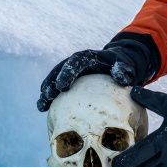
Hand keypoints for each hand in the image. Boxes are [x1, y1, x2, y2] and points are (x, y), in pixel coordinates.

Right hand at [36, 35, 156, 110]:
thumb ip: (123, 69)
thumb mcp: (125, 65)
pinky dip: (48, 96)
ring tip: (41, 105)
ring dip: (46, 91)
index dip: (67, 73)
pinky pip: (55, 88)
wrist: (117, 65)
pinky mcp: (67, 80)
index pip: (76, 62)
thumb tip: (122, 78)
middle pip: (59, 70)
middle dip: (52, 82)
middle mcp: (75, 62)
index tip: (62, 86)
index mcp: (88, 57)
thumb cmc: (122, 66)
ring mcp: (69, 71)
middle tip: (48, 95)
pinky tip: (43, 109)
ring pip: (53, 79)